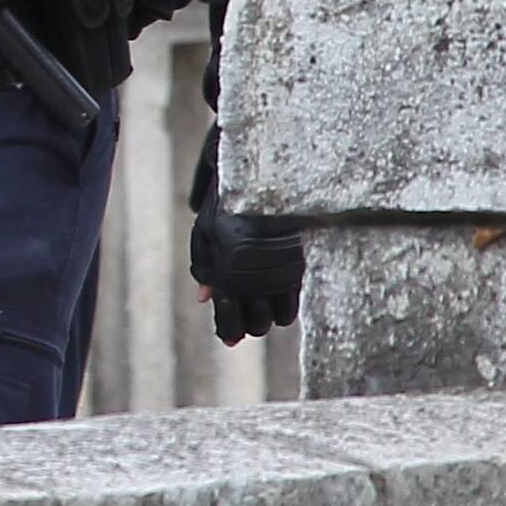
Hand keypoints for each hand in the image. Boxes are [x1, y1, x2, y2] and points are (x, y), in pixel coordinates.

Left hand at [187, 128, 306, 344]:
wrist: (266, 174)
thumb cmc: (229, 200)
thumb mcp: (207, 230)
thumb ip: (205, 268)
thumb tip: (205, 299)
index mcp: (227, 272)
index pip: (230, 324)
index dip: (228, 331)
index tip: (230, 331)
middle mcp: (255, 279)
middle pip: (257, 326)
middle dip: (248, 321)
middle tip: (245, 306)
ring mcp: (280, 274)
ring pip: (278, 319)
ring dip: (268, 312)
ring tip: (261, 295)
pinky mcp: (300, 266)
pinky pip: (295, 301)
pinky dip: (286, 301)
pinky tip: (276, 286)